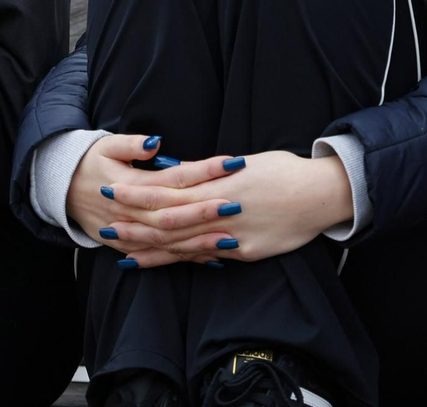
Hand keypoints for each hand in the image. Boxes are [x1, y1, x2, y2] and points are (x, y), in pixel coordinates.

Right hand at [66, 135, 242, 262]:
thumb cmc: (90, 161)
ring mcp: (127, 232)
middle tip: (237, 204)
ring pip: (167, 240)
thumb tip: (155, 143)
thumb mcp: (106, 145)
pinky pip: (158, 254)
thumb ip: (132, 144)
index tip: (230, 164)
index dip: (202, 171)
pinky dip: (183, 258)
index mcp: (129, 184)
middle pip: (173, 214)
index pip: (173, 178)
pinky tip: (209, 258)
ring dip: (199, 240)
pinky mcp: (125, 245)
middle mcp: (130, 212)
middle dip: (206, 210)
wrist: (59, 189)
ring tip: (230, 237)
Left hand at [106, 150, 353, 268]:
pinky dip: (183, 260)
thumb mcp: (245, 162)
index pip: (169, 189)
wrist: (321, 194)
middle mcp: (223, 210)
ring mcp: (234, 235)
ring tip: (122, 250)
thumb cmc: (284, 171)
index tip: (114, 189)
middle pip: (169, 220)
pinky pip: (209, 257)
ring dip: (152, 248)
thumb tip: (174, 170)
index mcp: (220, 183)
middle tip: (104, 225)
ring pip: (184, 244)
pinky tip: (163, 263)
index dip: (139, 192)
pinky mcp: (248, 253)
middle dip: (135, 223)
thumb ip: (208, 171)